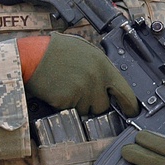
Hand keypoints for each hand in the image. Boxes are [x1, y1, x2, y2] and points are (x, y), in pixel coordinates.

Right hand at [21, 33, 138, 116]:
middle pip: (103, 106)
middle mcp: (96, 80)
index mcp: (104, 66)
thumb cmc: (58, 51)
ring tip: (67, 87)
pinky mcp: (66, 101)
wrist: (32, 55)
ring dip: (79, 105)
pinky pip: (71, 111)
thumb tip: (112, 86)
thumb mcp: (87, 53)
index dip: (130, 105)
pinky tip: (58, 91)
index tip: (131, 112)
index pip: (126, 92)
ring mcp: (81, 91)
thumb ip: (102, 69)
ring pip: (87, 111)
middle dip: (95, 103)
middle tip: (81, 91)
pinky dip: (65, 106)